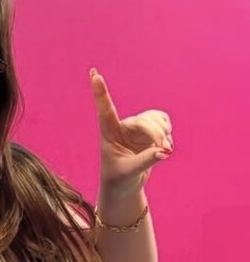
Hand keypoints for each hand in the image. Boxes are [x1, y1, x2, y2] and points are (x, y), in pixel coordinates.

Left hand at [89, 68, 172, 195]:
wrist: (124, 187)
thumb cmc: (119, 180)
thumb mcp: (130, 172)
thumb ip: (147, 160)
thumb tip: (165, 150)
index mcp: (109, 134)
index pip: (104, 110)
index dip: (100, 92)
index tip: (94, 74)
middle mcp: (122, 127)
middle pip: (144, 120)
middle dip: (156, 133)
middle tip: (163, 150)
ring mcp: (136, 128)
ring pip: (156, 118)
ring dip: (164, 132)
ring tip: (165, 149)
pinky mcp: (149, 132)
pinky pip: (163, 123)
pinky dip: (168, 133)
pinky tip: (166, 146)